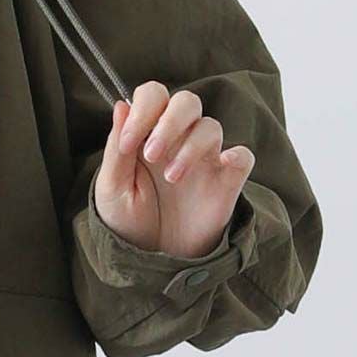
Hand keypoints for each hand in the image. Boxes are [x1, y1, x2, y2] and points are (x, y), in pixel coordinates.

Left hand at [95, 81, 255, 257]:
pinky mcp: (225, 182)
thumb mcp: (113, 187)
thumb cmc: (128, 220)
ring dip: (190, 147)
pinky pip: (243, 156)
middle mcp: (177, 140)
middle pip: (187, 102)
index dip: (143, 110)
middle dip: (169, 122)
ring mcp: (203, 159)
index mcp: (146, 134)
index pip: (153, 96)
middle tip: (152, 155)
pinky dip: (236, 155)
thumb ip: (117, 147)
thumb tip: (121, 103)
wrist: (151, 260)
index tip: (129, 143)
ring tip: (171, 178)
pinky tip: (221, 165)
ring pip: (211, 126)